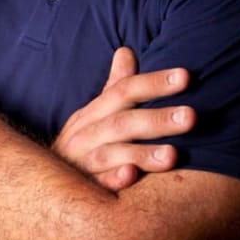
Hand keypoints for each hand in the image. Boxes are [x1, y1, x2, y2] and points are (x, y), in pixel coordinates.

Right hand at [52, 47, 195, 191]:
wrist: (48, 184)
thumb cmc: (83, 144)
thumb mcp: (95, 113)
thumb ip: (116, 86)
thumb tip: (126, 50)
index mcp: (94, 113)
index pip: (124, 91)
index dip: (153, 82)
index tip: (186, 76)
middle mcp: (87, 134)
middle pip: (122, 122)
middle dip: (156, 119)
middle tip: (191, 116)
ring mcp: (83, 162)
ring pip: (111, 154)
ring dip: (141, 153)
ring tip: (173, 155)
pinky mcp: (84, 189)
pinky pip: (97, 185)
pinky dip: (113, 180)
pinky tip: (131, 177)